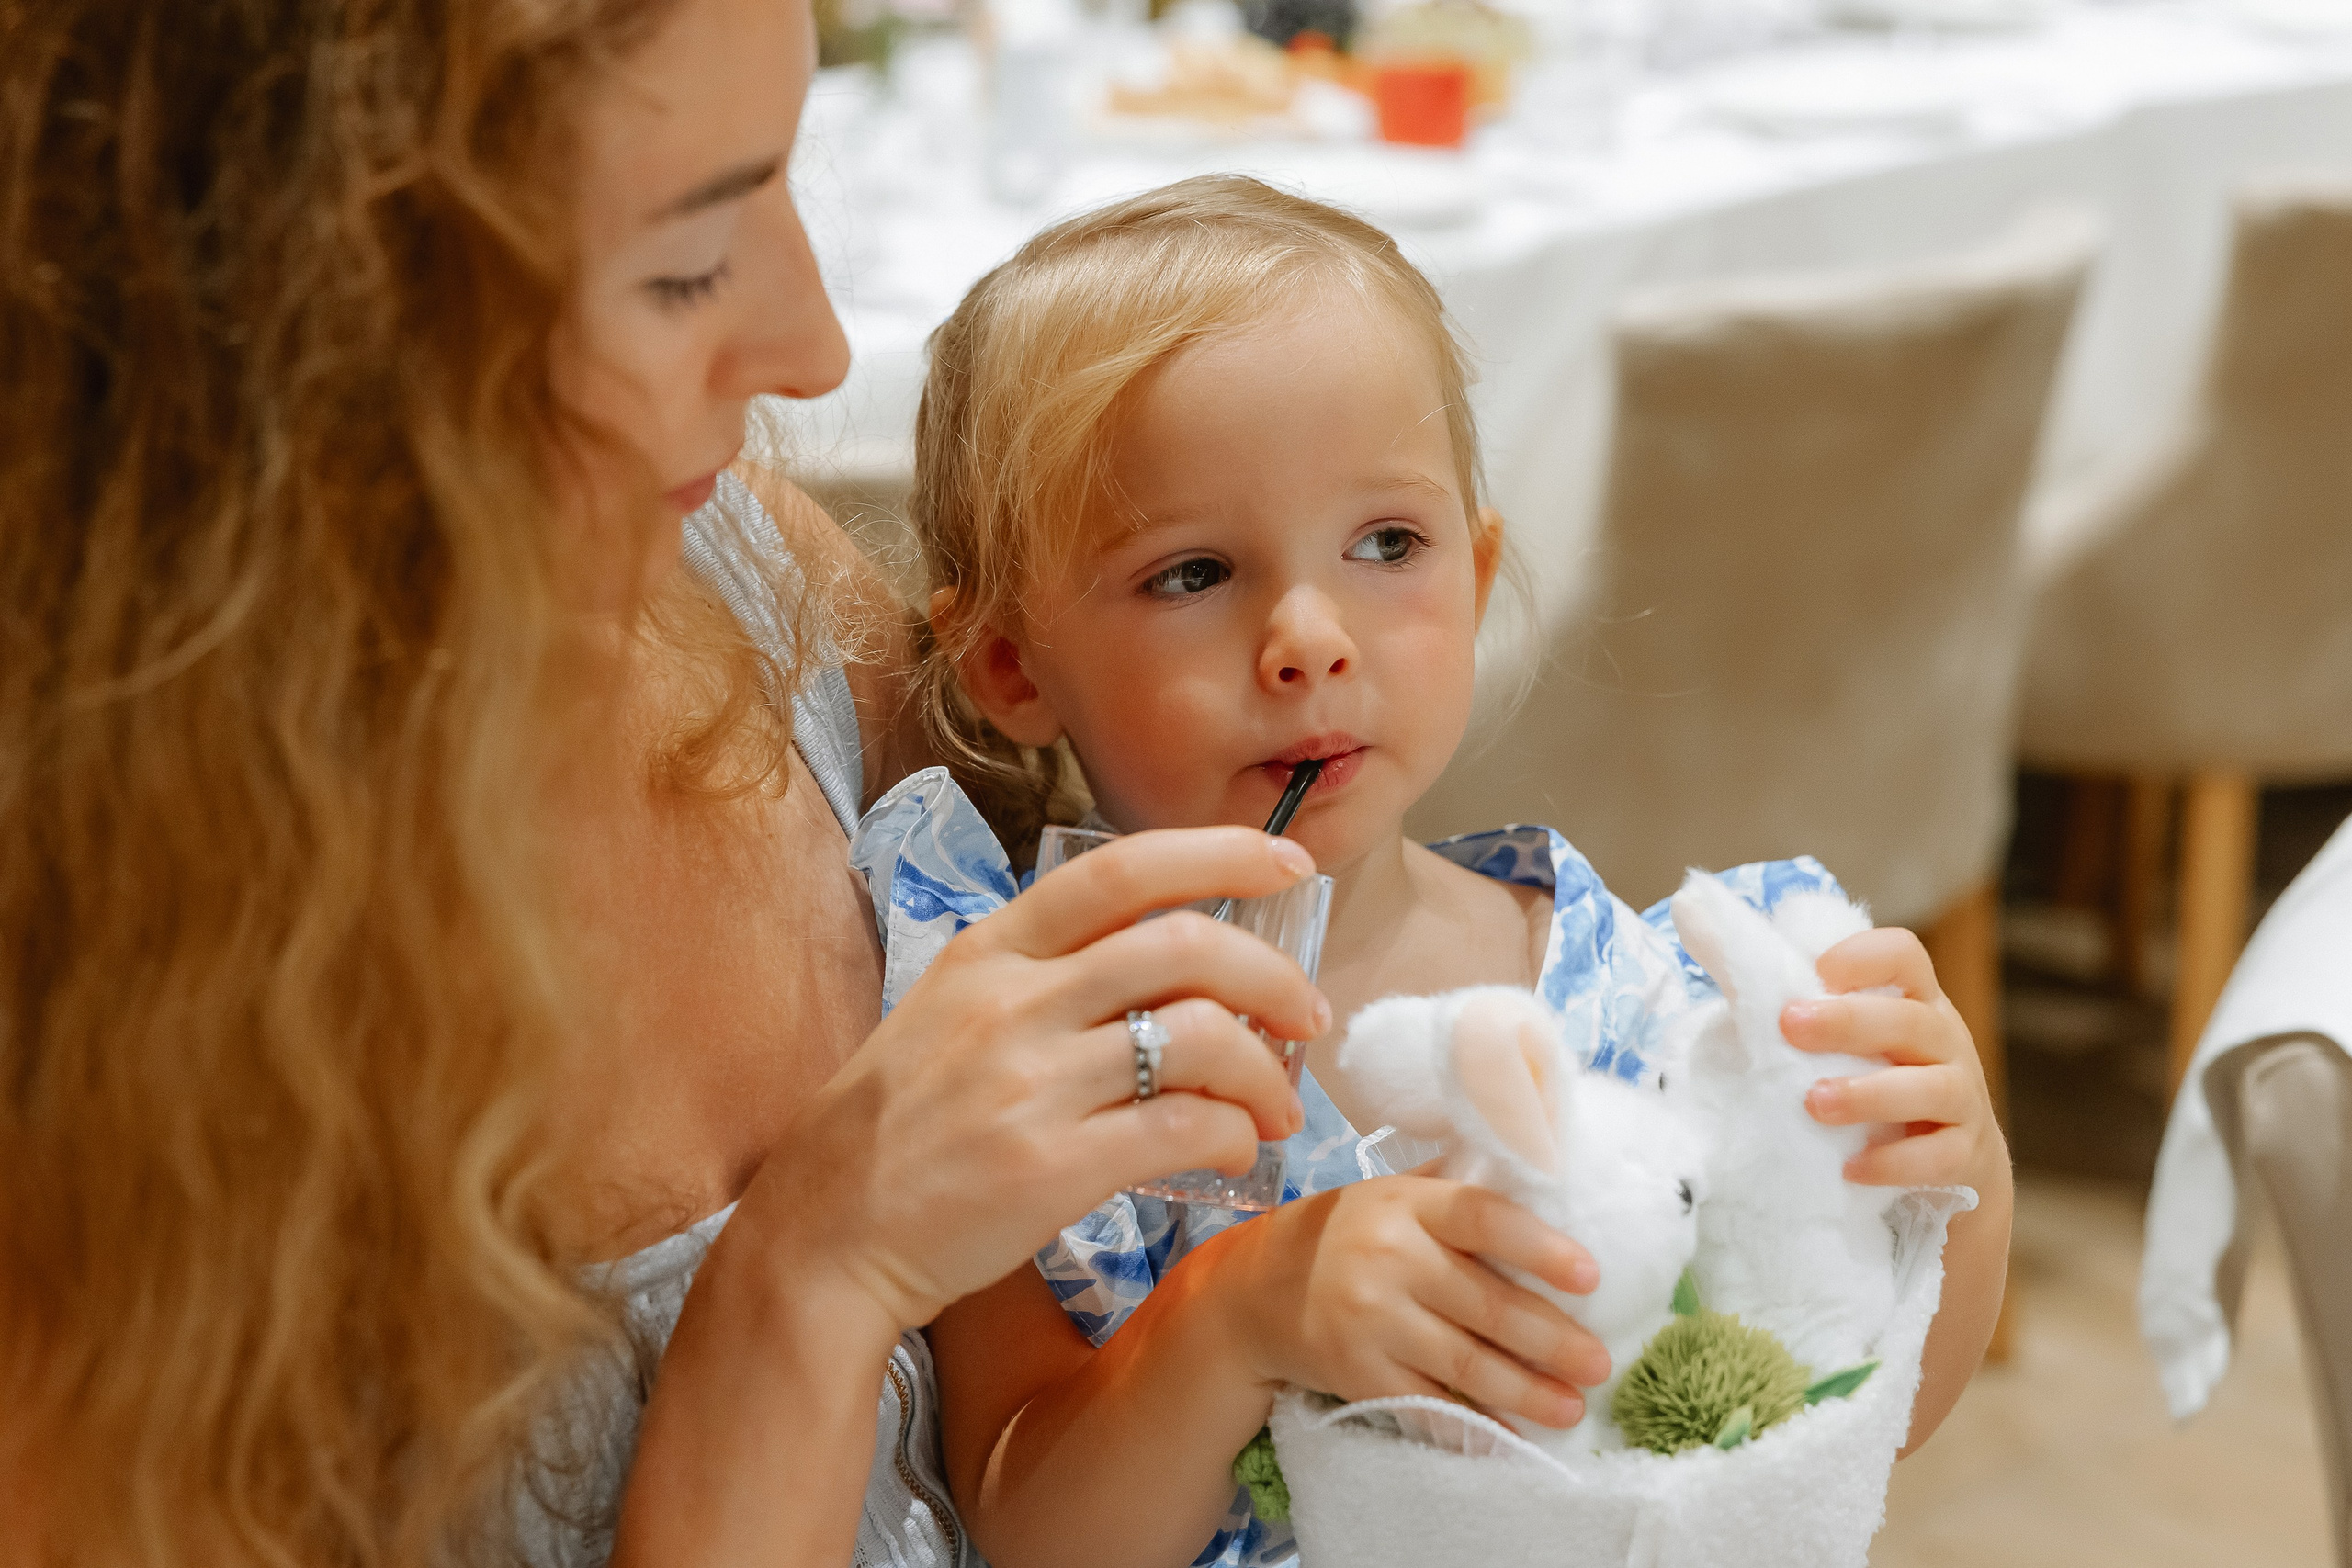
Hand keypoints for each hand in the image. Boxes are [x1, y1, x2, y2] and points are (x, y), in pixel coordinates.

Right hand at [732, 827, 1330, 1332]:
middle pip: (1182, 946)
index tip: (1284, 865)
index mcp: (989, 951)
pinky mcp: (1049, 1167)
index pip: (1120, 870)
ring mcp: (1030, 1083)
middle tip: (1306, 1013)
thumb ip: (1041, 980)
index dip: (1217, 853)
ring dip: (1263, 1070)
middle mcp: (1012, 1002)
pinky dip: (1230, 1133)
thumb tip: (1161, 968)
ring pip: (1196, 1037)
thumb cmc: (894, 1130)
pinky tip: (1234, 1149)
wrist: (821, 1235)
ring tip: (1277, 1103)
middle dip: (1270, 975)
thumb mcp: (948, 1015)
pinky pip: (1180, 1127)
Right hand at [1198, 1175, 1610, 1429]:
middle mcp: (1388, 1258)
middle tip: (1599, 1363)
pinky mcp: (1357, 1373)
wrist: (1254, 1290)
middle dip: (1552, 1340)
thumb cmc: (1347, 1234)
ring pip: (1465, 1364)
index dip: (1540, 1248)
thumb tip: (1545, 1169)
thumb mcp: (1393, 1193)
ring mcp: (1370, 1321)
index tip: (1589, 1276)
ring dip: (1527, 1391)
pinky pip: (1428, 1404)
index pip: (1483, 1218)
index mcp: (1406, 1203)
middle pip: (1486, 1304)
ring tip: (1571, 1406)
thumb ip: (1457, 1188)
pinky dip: (1472, 1425)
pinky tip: (1510, 1436)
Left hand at [1782, 927, 2006, 1191]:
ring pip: (1932, 1087)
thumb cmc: (1877, 1078)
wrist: (1950, 1163)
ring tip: (1815, 1103)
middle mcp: (1945, 1042)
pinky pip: (1940, 1157)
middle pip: (1912, 1020)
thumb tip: (1690, 915)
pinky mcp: (1966, 1155)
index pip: (1904, 956)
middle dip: (1849, 1021)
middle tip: (1789, 1026)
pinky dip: (1896, 1163)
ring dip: (1871, 1094)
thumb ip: (1778, 990)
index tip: (1816, 970)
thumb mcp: (1841, 1036)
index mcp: (1913, 1002)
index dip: (1865, 956)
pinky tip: (1851, 1168)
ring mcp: (1963, 1098)